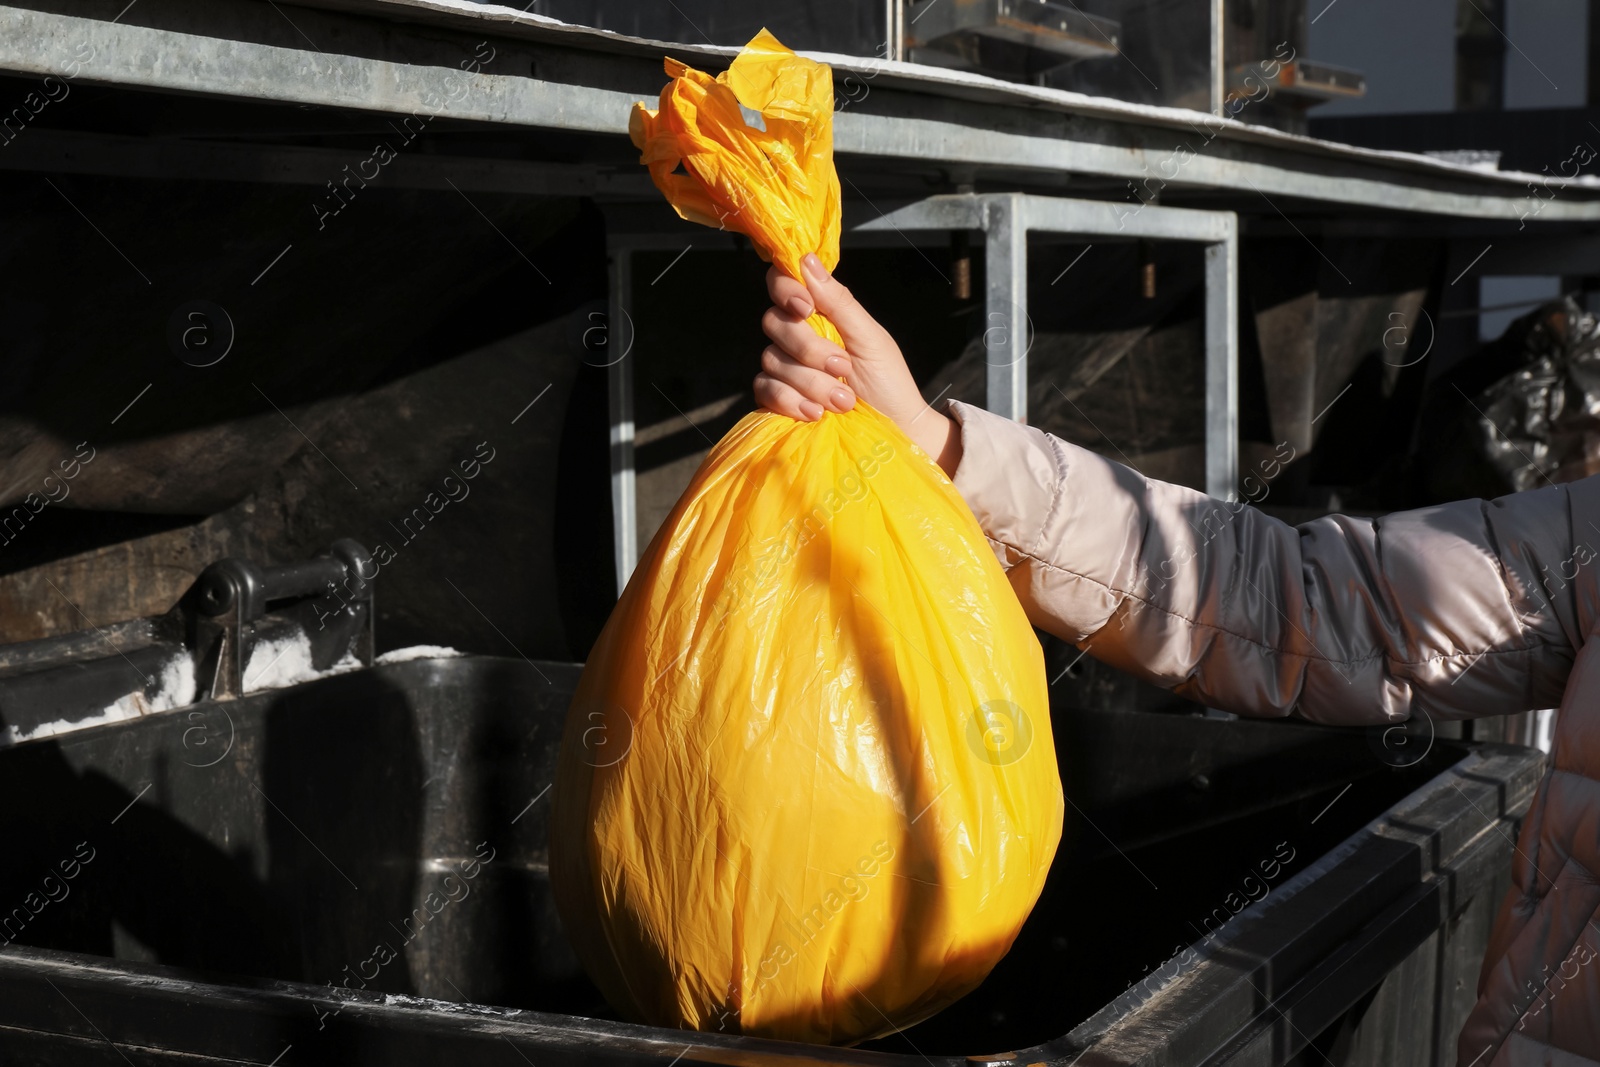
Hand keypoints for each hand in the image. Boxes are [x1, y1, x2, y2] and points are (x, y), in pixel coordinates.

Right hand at [754, 253, 961, 473]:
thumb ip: (839, 302)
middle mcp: (797, 337)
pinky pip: (765, 390)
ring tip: (843, 401)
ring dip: (811, 383)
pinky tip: (816, 414)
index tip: (806, 308)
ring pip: (773, 360)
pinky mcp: (778, 399)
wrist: (894, 429)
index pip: (783, 284)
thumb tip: (806, 259)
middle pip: (774, 323)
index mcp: (820, 314)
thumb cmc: (887, 381)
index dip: (786, 290)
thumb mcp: (870, 338)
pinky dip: (791, 401)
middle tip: (843, 368)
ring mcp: (785, 368)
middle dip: (809, 349)